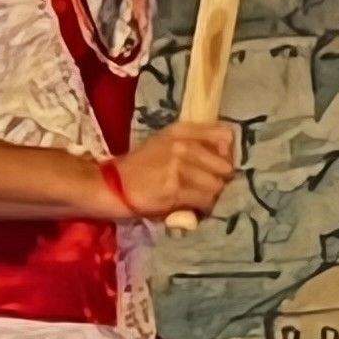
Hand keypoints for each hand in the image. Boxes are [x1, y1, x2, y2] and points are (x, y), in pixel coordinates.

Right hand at [102, 120, 238, 224]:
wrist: (111, 186)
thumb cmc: (139, 167)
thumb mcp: (163, 143)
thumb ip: (192, 142)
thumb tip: (225, 156)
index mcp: (181, 131)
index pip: (225, 136)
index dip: (227, 153)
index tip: (217, 164)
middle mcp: (183, 145)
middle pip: (225, 166)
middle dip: (220, 178)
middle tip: (208, 186)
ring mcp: (179, 167)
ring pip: (217, 186)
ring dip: (211, 196)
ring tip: (200, 198)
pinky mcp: (176, 190)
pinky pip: (205, 200)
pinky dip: (203, 207)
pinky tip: (193, 207)